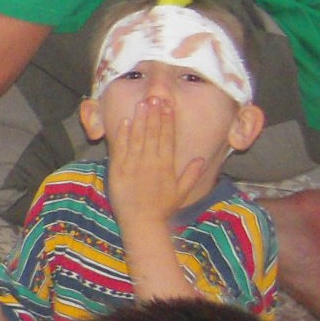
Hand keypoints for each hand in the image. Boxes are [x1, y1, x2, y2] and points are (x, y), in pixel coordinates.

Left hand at [105, 94, 202, 228]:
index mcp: (166, 166)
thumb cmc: (162, 208)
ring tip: (143, 103)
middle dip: (155, 115)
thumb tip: (201, 158)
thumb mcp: (182, 192)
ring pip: (137, 138)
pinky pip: (120, 150)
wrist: (142, 223)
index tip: (169, 106)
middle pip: (153, 134)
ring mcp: (134, 166)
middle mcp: (151, 163)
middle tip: (156, 97)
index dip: (168, 121)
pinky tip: (126, 121)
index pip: (168, 138)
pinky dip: (123, 136)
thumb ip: (192, 174)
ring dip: (140, 120)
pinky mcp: (118, 171)